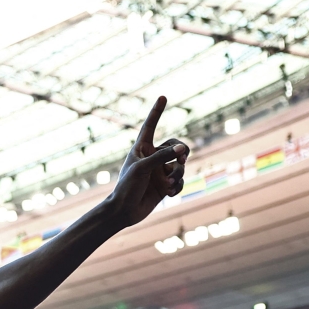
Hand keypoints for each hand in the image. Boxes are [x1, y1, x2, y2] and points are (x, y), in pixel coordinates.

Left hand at [104, 96, 187, 227]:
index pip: (151, 126)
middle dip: (182, 151)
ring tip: (168, 185)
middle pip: (176, 146)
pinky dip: (177, 186)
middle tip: (182, 159)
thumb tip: (183, 148)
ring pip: (180, 166)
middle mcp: (152, 157)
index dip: (157, 112)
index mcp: (142, 148)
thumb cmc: (127, 187)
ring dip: (177, 175)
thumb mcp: (143, 168)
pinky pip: (180, 181)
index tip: (163, 96)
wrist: (124, 212)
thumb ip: (163, 156)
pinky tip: (168, 193)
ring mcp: (160, 171)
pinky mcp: (166, 185)